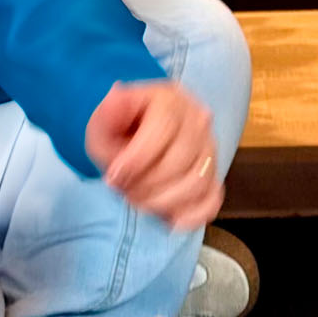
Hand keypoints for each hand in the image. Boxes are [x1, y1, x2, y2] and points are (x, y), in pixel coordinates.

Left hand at [86, 81, 222, 227]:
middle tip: (124, 190)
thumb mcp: (103, 121)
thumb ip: (107, 113)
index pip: (164, 127)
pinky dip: (192, 215)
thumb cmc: (120, 130)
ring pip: (198, 181)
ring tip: (139, 200)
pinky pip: (212, 200)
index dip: (137, 158)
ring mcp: (210, 149)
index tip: (113, 177)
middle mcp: (198, 120)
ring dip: (164, 201)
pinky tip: (169, 219)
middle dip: (147, 183)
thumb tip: (115, 96)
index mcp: (170, 100)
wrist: (135, 138)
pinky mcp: (214, 175)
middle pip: (182, 159)